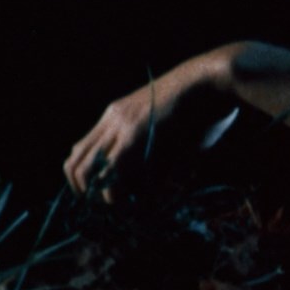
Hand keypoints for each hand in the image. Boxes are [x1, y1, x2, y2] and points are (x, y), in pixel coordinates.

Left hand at [64, 43, 245, 199]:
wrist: (214, 80)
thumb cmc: (202, 107)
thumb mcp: (171, 134)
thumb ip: (156, 163)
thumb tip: (147, 195)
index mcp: (116, 116)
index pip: (80, 151)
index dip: (83, 180)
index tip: (101, 198)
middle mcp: (112, 119)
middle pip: (75, 162)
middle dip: (84, 192)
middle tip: (107, 209)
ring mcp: (121, 124)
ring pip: (88, 168)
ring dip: (98, 195)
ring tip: (120, 207)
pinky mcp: (136, 132)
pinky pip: (114, 167)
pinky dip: (117, 191)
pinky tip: (132, 201)